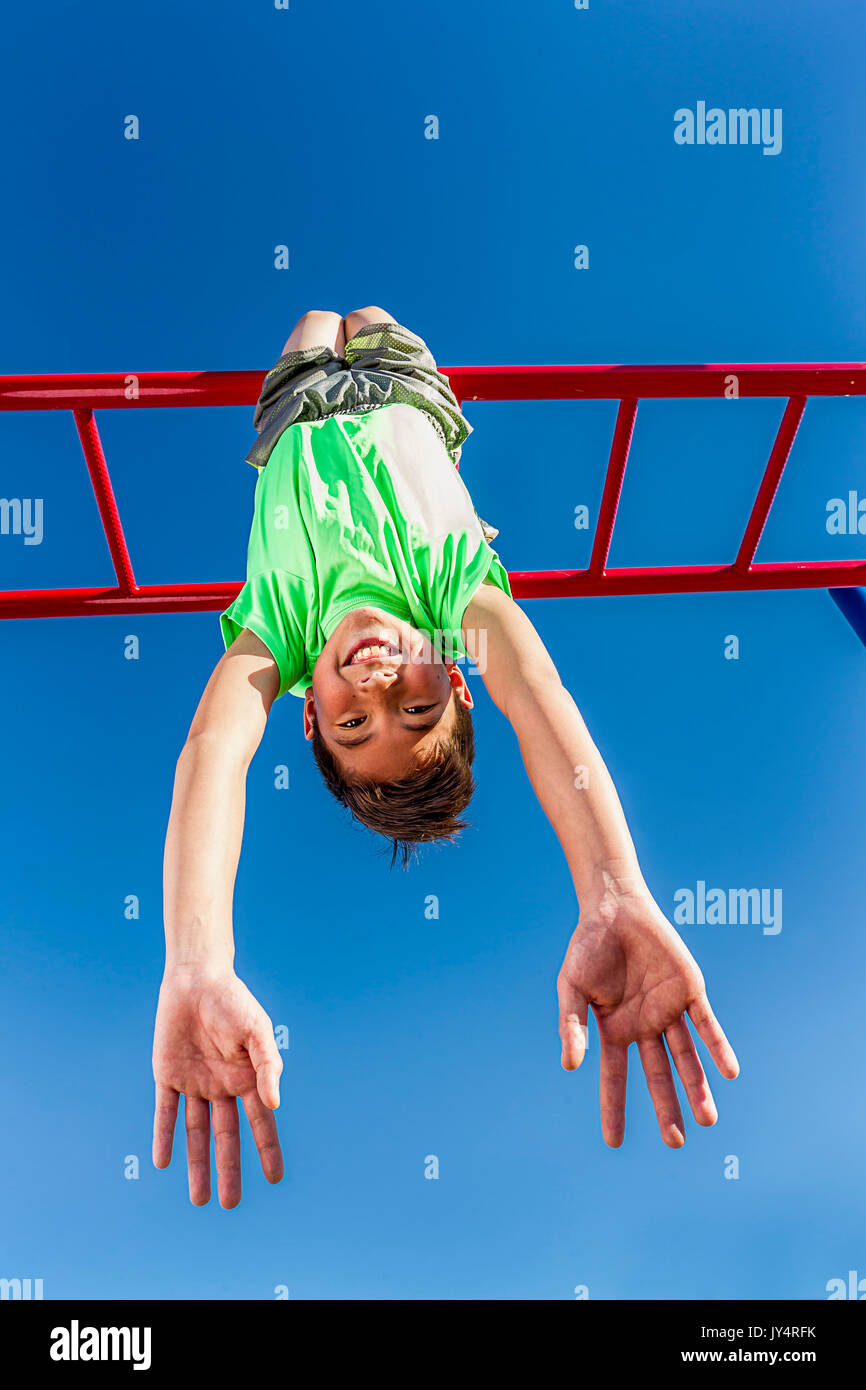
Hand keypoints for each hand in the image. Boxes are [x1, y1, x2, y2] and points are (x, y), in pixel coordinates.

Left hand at [152, 967, 283, 1206]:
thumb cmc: (233, 1001)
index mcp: (247, 1078)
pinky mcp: (167, 1075)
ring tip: (199, 1199)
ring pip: (196, 1132)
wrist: (196, 978)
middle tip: (229, 1203)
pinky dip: (164, 1136)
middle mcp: (222, 1087)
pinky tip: (163, 1162)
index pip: (259, 1122)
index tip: (274, 1178)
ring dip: (196, 1164)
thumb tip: (273, 1104)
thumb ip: (268, 1065)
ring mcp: (194, 1083)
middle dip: (228, 1169)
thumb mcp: (257, 1031)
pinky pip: (165, 1112)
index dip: (267, 1149)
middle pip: (226, 1136)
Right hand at [557, 891, 738, 1146]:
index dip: (613, 1108)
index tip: (612, 1142)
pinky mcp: (689, 990)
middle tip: (676, 1141)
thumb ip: (570, 1025)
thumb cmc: (588, 947)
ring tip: (708, 1119)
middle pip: (658, 1075)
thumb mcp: (571, 988)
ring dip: (697, 1085)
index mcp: (614, 1030)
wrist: (615, 908)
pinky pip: (706, 1024)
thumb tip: (571, 1065)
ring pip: (686, 1056)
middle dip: (667, 1107)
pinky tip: (728, 1071)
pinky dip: (717, 1047)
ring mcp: (668, 1010)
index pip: (614, 1077)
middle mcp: (644, 1026)